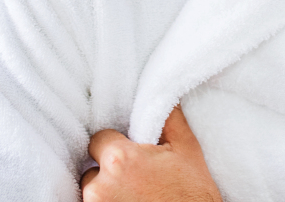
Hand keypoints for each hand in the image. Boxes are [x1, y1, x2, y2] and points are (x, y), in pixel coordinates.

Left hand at [81, 105, 221, 201]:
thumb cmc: (192, 195)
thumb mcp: (187, 150)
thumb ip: (169, 117)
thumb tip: (161, 92)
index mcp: (120, 160)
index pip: (99, 139)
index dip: (116, 144)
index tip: (132, 155)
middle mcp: (100, 187)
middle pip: (92, 168)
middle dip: (109, 171)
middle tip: (136, 179)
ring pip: (92, 191)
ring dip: (107, 191)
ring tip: (134, 195)